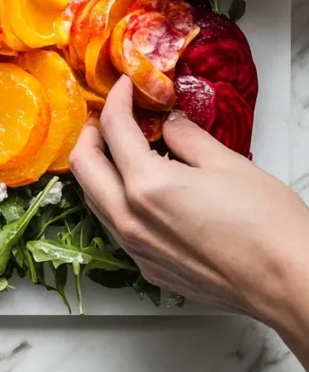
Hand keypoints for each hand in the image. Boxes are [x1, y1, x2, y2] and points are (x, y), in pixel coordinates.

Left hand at [69, 77, 308, 332]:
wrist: (287, 283)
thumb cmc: (268, 227)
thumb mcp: (227, 165)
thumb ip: (188, 139)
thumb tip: (170, 124)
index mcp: (146, 186)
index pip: (113, 130)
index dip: (116, 100)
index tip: (124, 87)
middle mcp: (130, 219)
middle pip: (84, 166)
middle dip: (90, 135)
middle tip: (108, 118)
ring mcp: (135, 248)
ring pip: (93, 199)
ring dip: (98, 170)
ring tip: (118, 151)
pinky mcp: (147, 268)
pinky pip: (114, 227)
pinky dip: (114, 200)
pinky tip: (137, 191)